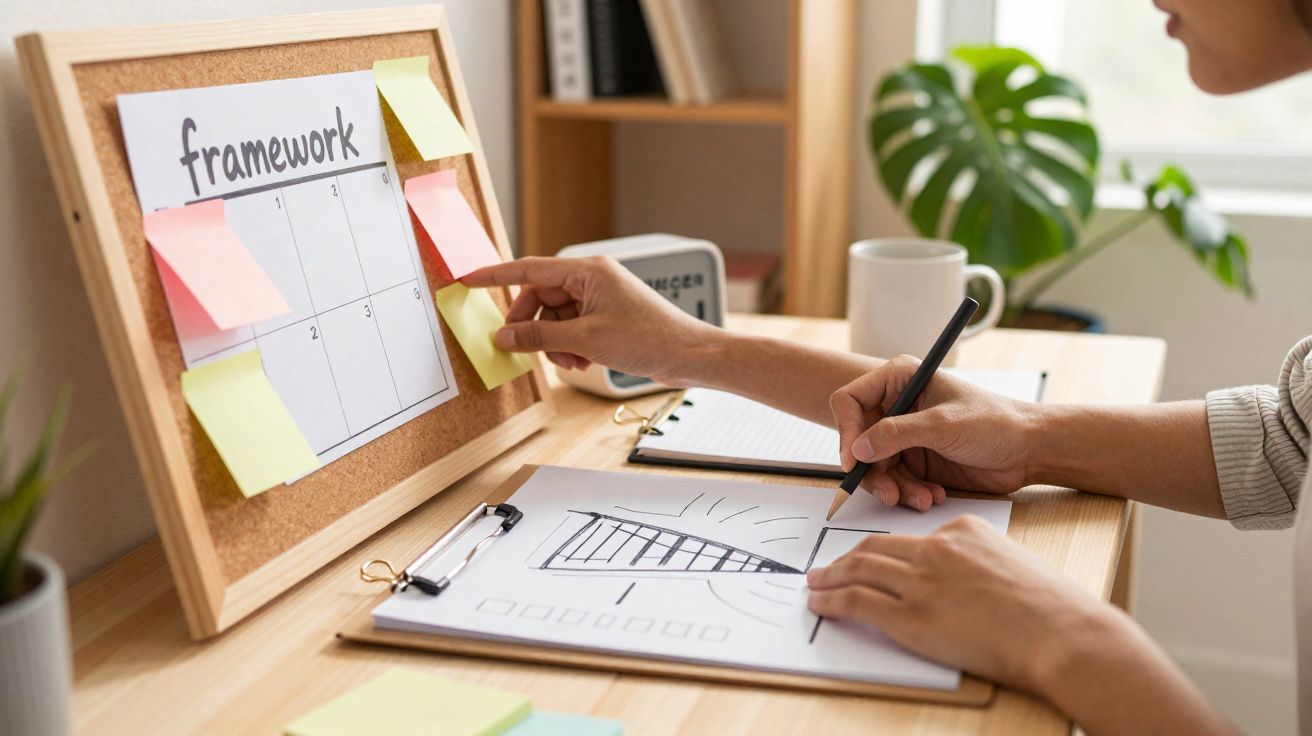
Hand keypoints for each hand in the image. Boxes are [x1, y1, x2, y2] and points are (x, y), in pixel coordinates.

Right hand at [460, 256, 712, 382]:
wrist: (688, 355)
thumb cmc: (650, 338)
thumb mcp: (586, 340)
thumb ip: (539, 337)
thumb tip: (504, 337)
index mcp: (587, 271)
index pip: (529, 269)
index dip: (495, 275)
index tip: (468, 279)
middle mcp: (592, 279)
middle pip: (540, 298)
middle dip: (533, 327)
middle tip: (526, 349)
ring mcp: (600, 299)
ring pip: (555, 318)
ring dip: (554, 343)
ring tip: (572, 362)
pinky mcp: (607, 318)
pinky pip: (571, 329)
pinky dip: (569, 347)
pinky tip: (582, 363)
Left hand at [806, 515, 1121, 692]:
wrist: (1062, 634)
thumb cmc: (1051, 610)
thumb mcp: (1011, 563)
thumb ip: (975, 563)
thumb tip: (953, 583)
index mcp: (962, 530)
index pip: (909, 537)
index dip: (881, 550)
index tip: (866, 557)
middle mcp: (936, 549)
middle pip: (875, 547)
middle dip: (845, 558)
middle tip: (826, 568)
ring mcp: (922, 582)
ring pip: (860, 569)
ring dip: (830, 577)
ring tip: (815, 584)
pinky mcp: (912, 617)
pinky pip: (858, 601)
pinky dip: (833, 600)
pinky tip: (822, 604)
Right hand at [830, 355, 1036, 508]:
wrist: (1029, 450)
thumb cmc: (995, 423)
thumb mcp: (943, 425)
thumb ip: (897, 434)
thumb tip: (858, 449)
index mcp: (901, 380)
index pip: (851, 401)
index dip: (847, 431)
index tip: (854, 461)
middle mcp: (898, 406)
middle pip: (858, 440)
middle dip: (872, 470)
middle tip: (888, 492)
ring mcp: (905, 435)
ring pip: (875, 467)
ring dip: (894, 487)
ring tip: (921, 498)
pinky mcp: (916, 460)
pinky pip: (894, 481)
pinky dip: (908, 493)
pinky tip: (932, 496)